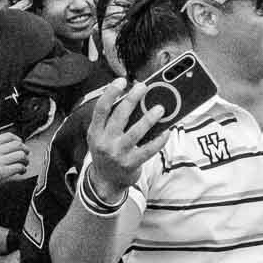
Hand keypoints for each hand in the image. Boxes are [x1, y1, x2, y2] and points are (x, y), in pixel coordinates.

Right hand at [84, 78, 174, 194]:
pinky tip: (167, 130)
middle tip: (144, 87)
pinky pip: (149, 149)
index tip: (122, 81)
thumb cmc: (107, 151)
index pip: (101, 109)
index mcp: (95, 131)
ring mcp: (118, 154)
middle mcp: (104, 142)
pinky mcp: (131, 164)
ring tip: (160, 108)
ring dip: (149, 118)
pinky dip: (159, 139)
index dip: (110, 93)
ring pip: (136, 132)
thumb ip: (113, 120)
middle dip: (132, 99)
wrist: (105, 181)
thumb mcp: (102, 136)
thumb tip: (137, 98)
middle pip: (119, 116)